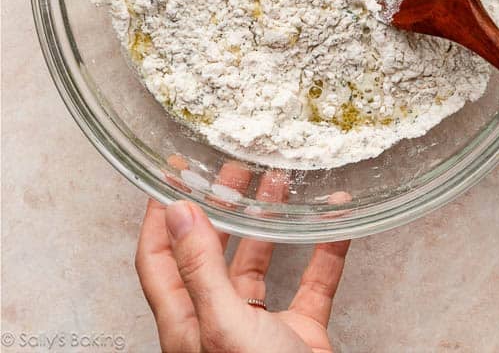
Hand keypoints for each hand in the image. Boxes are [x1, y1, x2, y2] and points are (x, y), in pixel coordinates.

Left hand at [135, 168, 349, 352]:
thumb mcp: (224, 326)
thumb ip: (202, 269)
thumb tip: (178, 212)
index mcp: (186, 322)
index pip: (158, 258)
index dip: (160, 215)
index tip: (170, 174)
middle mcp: (218, 321)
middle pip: (212, 251)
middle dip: (223, 206)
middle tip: (234, 168)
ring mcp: (260, 328)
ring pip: (262, 262)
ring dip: (272, 222)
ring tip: (283, 183)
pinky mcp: (300, 334)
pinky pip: (314, 282)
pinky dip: (327, 249)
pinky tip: (337, 221)